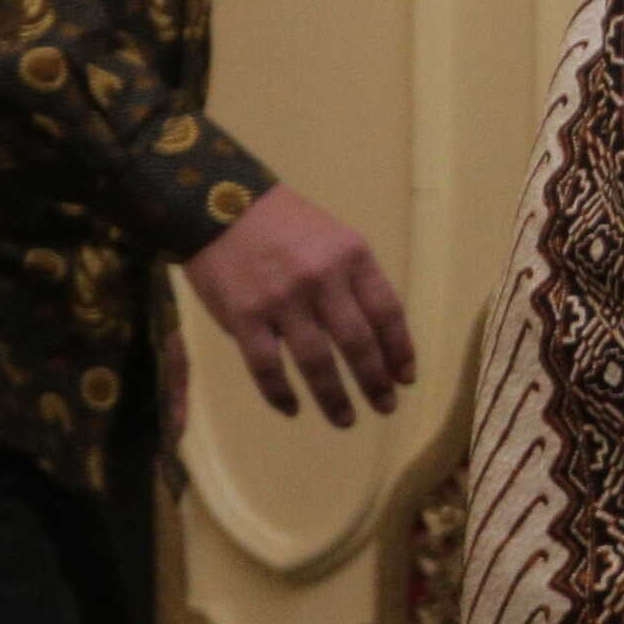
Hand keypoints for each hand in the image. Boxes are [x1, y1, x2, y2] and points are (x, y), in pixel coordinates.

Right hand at [182, 188, 415, 428]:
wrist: (218, 205)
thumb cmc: (283, 225)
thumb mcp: (334, 239)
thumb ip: (354, 281)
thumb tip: (377, 336)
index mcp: (352, 258)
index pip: (387, 312)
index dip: (400, 350)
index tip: (406, 378)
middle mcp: (322, 280)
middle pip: (357, 343)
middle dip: (375, 382)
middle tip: (385, 407)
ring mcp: (281, 300)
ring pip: (316, 362)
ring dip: (334, 397)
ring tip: (345, 419)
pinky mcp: (243, 316)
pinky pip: (266, 366)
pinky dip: (281, 393)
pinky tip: (292, 408)